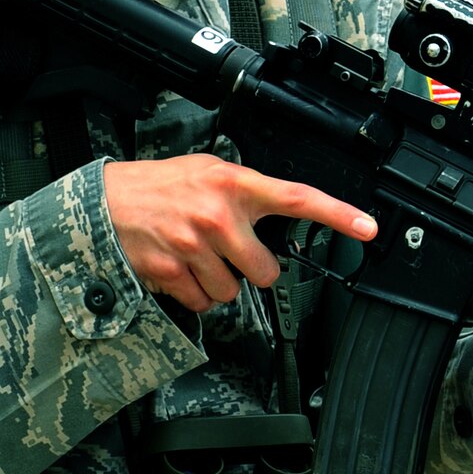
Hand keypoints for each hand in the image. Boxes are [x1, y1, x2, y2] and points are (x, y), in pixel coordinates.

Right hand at [102, 154, 377, 313]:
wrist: (105, 202)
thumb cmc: (159, 186)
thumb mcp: (207, 171)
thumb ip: (245, 190)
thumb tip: (279, 211)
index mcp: (234, 183)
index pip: (298, 198)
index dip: (337, 214)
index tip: (367, 227)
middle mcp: (219, 215)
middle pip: (265, 271)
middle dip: (251, 269)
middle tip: (228, 252)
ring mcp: (195, 246)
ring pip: (232, 291)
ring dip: (218, 282)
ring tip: (196, 256)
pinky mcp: (174, 272)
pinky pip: (203, 302)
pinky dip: (195, 294)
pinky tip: (181, 270)